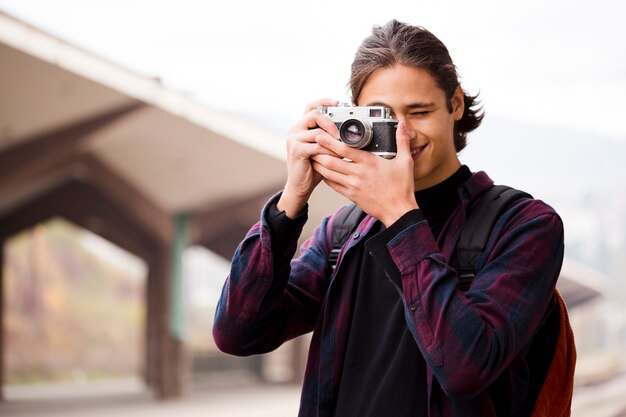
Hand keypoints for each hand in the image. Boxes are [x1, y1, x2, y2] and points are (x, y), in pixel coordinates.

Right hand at [277, 99, 340, 217]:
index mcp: (301, 127)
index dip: (323, 101)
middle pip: (314, 115)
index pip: (310, 107)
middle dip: (331, 123)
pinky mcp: (296, 150)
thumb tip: (349, 132)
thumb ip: (330, 138)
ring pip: (317, 132)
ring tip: (341, 149)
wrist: (301, 186)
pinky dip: (328, 152)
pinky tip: (335, 158)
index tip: (337, 101)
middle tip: (342, 134)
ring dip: (332, 141)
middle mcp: (295, 130)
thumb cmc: (313, 168)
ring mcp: (293, 139)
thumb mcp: (324, 149)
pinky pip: (316, 146)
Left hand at [311, 121, 418, 226]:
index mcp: (369, 163)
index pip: (344, 149)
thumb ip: (402, 141)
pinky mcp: (351, 195)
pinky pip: (333, 185)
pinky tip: (322, 172)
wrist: (398, 212)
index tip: (321, 135)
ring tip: (313, 156)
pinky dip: (326, 177)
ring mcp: (352, 186)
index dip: (329, 142)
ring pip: (329, 173)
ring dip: (320, 164)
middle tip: (311, 144)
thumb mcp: (405, 162)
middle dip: (319, 152)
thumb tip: (403, 125)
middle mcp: (358, 174)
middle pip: (331, 161)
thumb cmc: (401, 188)